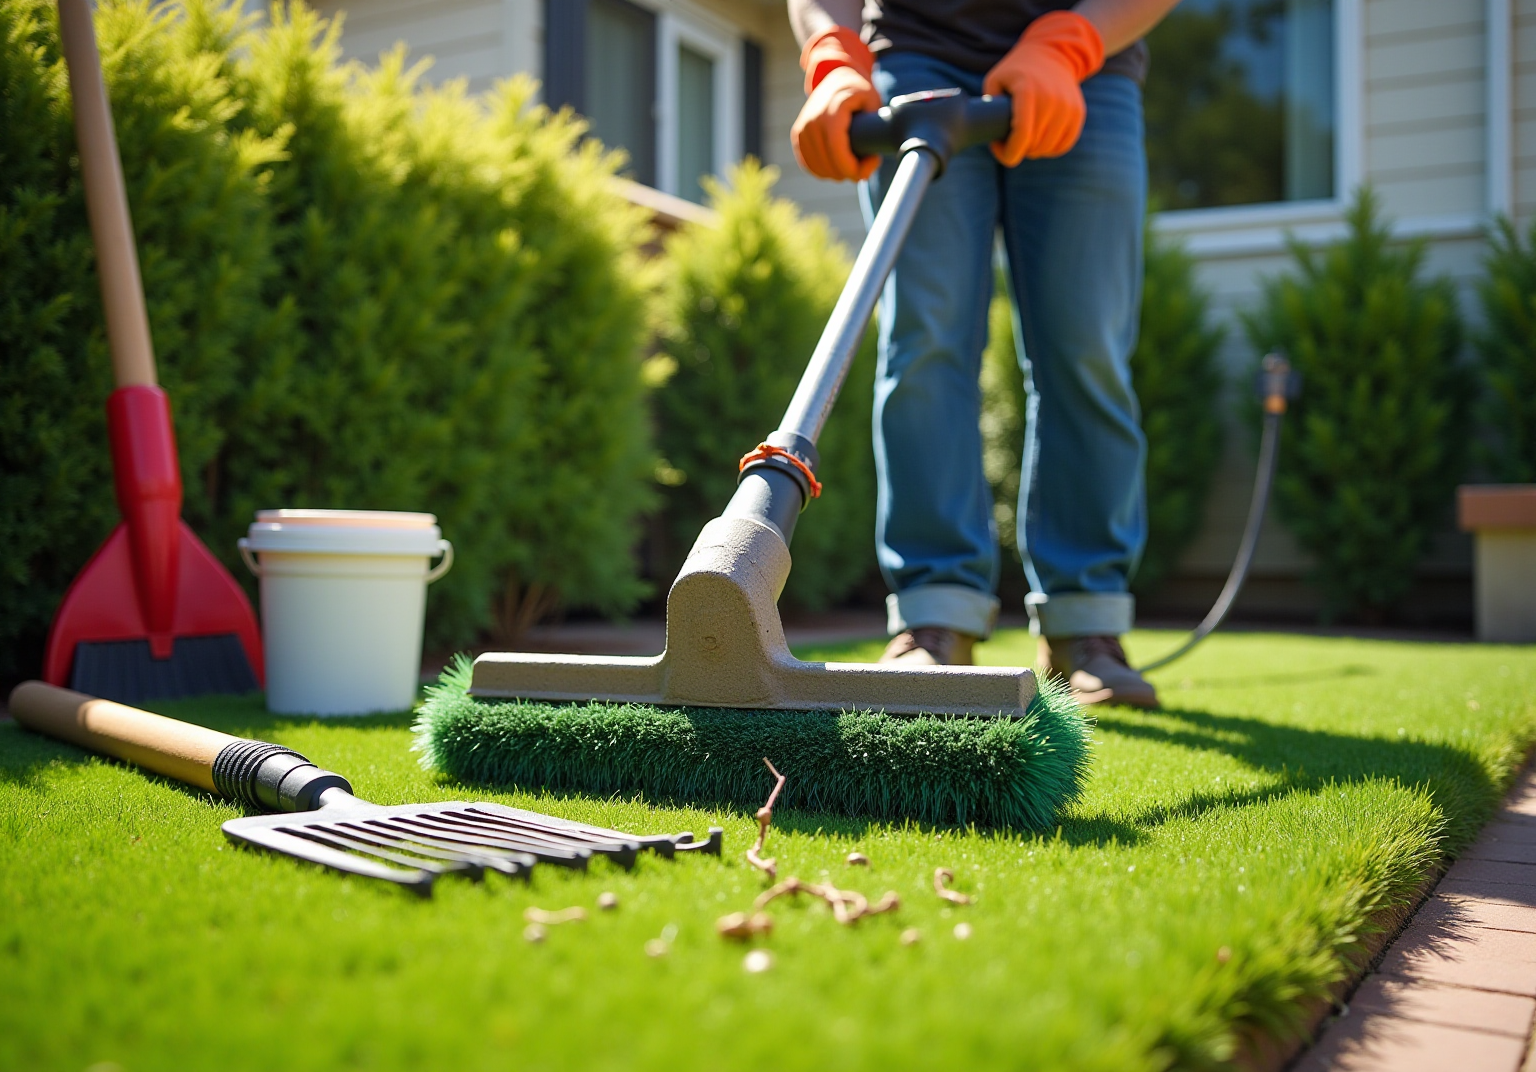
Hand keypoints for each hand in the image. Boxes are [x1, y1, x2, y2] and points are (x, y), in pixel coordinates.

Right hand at [791, 66, 882, 180]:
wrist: (835, 78)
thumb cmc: (858, 91)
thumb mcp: (873, 100)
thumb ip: (877, 125)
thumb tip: (876, 152)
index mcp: (831, 112)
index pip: (837, 152)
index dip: (854, 168)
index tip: (872, 162)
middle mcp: (812, 121)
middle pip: (829, 164)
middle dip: (851, 172)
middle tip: (868, 162)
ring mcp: (802, 129)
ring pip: (819, 169)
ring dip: (839, 173)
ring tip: (854, 162)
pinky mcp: (797, 137)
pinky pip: (809, 165)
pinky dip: (825, 171)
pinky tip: (839, 167)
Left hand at [982, 11, 1104, 165]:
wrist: (1052, 54)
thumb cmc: (1017, 71)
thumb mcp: (995, 79)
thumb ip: (988, 103)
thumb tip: (986, 128)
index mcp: (1028, 90)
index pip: (1022, 134)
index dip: (1009, 152)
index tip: (999, 150)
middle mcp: (1051, 99)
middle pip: (1034, 145)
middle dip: (1017, 150)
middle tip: (1007, 141)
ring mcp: (1067, 107)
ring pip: (1048, 149)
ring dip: (1033, 151)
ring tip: (1023, 140)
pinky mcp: (1078, 113)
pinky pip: (1063, 146)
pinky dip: (1050, 150)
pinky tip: (1039, 142)